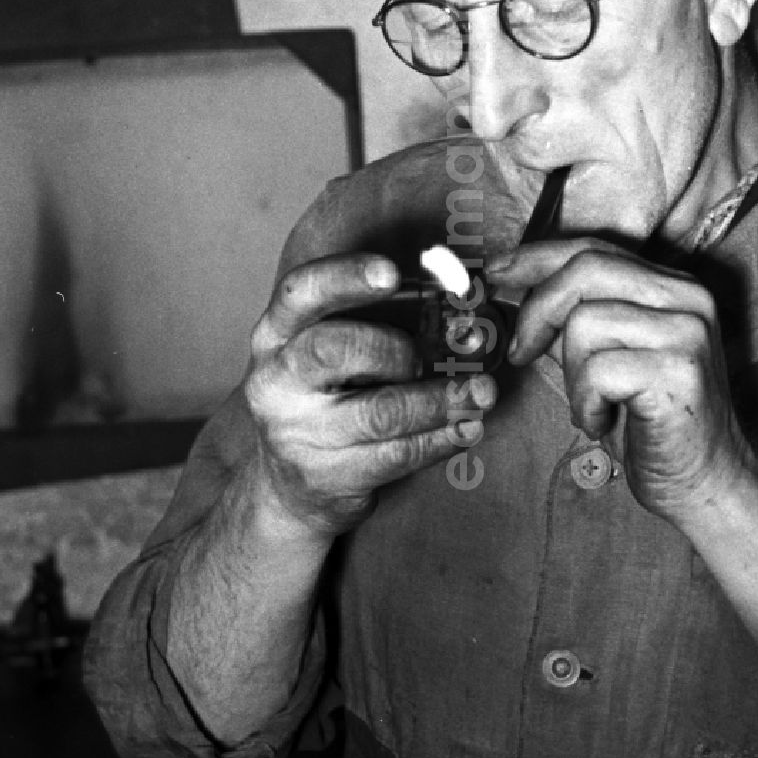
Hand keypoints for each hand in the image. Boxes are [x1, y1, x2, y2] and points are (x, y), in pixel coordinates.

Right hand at [245, 253, 496, 537]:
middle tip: (428, 355)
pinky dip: (441, 439)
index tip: (391, 272)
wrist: (289, 485)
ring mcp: (296, 433)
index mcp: (278, 332)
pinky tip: (467, 428)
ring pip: (377, 412)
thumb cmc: (327, 395)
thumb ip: (377, 317)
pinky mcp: (326, 478)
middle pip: (330, 350)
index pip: (301, 292)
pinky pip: (395, 455)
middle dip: (394, 348)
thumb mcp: (328, 348)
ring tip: (481, 392)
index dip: (345, 277)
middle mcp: (277, 380)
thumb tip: (454, 289)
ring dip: (439, 400)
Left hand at [490, 240, 748, 524]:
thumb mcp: (601, 357)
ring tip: (592, 405)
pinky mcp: (681, 371)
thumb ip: (568, 319)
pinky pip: (598, 371)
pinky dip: (586, 403)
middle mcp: (688, 297)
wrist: (705, 483)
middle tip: (520, 352)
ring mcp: (689, 332)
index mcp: (672, 284)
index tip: (496, 272)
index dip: (537, 258)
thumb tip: (512, 285)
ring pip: (585, 322)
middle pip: (586, 269)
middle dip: (538, 310)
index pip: (593, 249)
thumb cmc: (648, 422)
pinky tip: (604, 422)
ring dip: (571, 375)